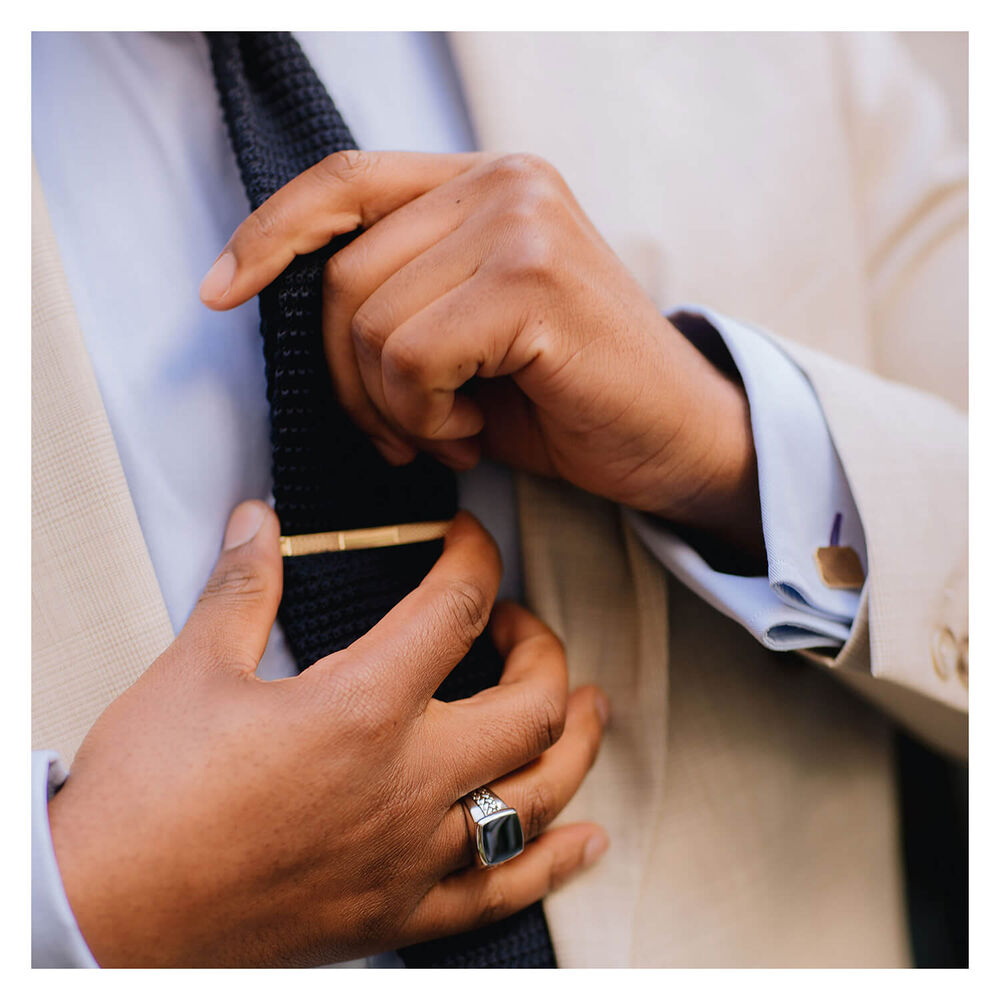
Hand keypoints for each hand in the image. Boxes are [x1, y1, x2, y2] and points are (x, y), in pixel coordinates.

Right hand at [48, 502, 608, 966]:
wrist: (106, 919)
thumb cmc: (146, 802)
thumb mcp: (192, 672)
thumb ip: (243, 587)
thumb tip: (258, 523)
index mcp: (361, 707)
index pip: (455, 609)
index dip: (474, 558)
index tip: (468, 542)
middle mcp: (407, 781)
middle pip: (530, 705)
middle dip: (543, 652)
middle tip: (521, 629)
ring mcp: (412, 853)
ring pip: (539, 795)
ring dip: (577, 743)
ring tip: (590, 709)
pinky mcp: (399, 911)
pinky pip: (504, 892)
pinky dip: (558, 863)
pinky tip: (590, 840)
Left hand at [200, 150, 762, 558]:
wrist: (674, 441)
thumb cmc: (567, 397)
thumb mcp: (469, 333)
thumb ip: (401, 295)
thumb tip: (296, 308)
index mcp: (484, 184)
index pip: (345, 180)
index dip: (270, 234)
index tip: (218, 291)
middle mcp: (503, 184)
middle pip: (343, 276)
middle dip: (350, 380)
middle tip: (405, 431)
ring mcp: (521, 223)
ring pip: (369, 322)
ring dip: (393, 407)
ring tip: (451, 432)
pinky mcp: (532, 281)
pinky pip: (411, 358)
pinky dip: (424, 418)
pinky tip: (472, 434)